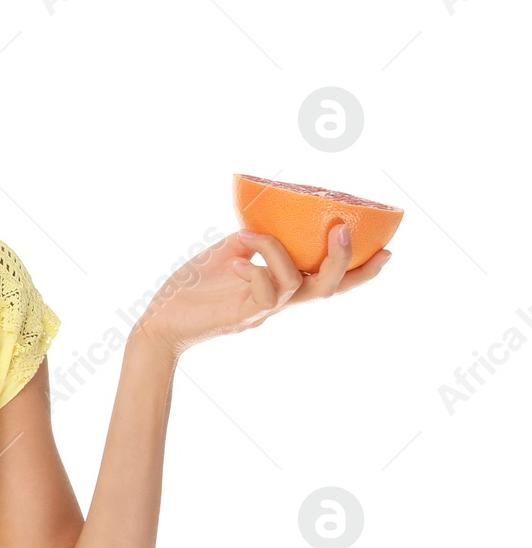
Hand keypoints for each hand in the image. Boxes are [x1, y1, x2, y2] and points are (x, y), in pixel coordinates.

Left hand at [134, 223, 392, 358]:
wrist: (159, 321)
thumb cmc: (190, 290)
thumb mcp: (225, 255)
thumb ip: (250, 241)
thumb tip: (264, 226)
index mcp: (278, 287)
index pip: (327, 282)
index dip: (360, 270)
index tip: (388, 249)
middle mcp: (277, 303)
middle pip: (327, 289)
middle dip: (342, 260)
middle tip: (343, 232)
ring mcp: (260, 311)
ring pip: (296, 286)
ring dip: (280, 253)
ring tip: (254, 236)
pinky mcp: (241, 316)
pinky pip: (264, 294)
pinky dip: (256, 269)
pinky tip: (237, 259)